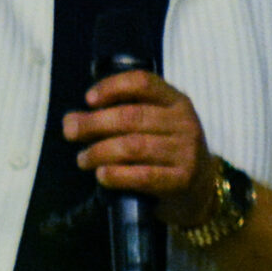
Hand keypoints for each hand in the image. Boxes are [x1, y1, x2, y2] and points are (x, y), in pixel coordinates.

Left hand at [65, 68, 222, 227]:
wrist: (201, 188)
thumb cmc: (165, 150)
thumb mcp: (154, 123)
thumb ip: (119, 115)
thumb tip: (71, 120)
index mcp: (176, 101)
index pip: (143, 82)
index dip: (112, 87)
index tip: (88, 99)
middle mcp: (184, 122)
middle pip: (132, 116)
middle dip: (94, 123)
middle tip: (70, 132)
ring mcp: (186, 152)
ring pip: (134, 146)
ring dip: (100, 152)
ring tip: (83, 159)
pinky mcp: (182, 180)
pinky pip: (144, 176)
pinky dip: (117, 175)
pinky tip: (101, 175)